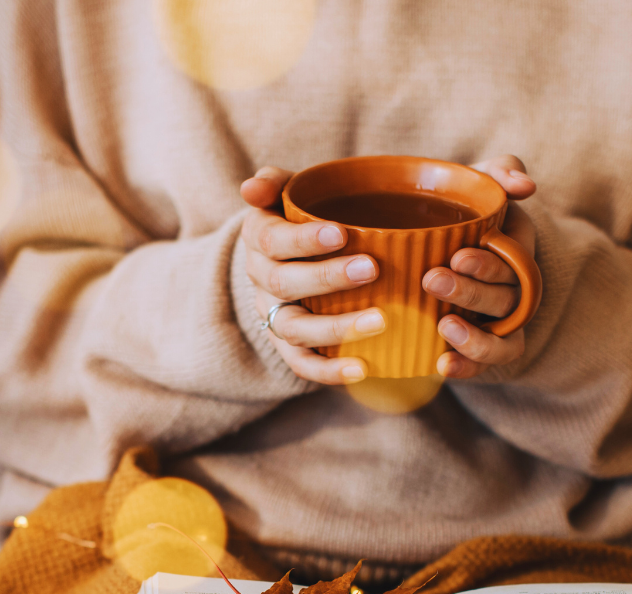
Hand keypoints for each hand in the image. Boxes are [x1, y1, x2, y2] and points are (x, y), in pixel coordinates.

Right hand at [240, 166, 383, 384]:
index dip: (304, 240)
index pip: (272, 241)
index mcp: (259, 240)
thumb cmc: (301, 220)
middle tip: (372, 269)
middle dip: (327, 278)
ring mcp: (274, 317)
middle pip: (284, 284)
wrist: (290, 262)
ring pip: (295, 329)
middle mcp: (262, 281)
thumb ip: (275, 183)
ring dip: (336, 328)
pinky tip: (363, 368)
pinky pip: (304, 365)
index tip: (340, 234)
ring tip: (381, 321)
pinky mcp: (290, 348)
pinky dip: (330, 372)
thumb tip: (251, 188)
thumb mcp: (287, 194)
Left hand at [423, 155, 536, 378]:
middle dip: (471, 292)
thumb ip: (502, 171)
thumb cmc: (461, 210)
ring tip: (443, 327)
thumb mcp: (481, 183)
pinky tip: (441, 366)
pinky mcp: (479, 349)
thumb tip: (526, 186)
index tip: (458, 256)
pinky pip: (485, 367)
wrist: (433, 244)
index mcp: (516, 253)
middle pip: (504, 300)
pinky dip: (467, 369)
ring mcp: (499, 324)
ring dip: (476, 339)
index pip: (514, 264)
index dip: (489, 265)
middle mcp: (514, 292)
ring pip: (503, 340)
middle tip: (432, 280)